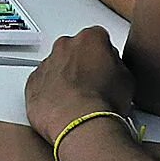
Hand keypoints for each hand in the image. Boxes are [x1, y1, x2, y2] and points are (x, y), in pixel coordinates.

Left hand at [24, 26, 138, 149]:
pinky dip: (50, 92)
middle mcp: (64, 46)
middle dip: (81, 63)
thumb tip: (112, 68)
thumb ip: (116, 64)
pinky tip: (63, 106)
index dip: (104, 55)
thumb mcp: (126, 78)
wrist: (77, 122)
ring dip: (65, 78)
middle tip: (93, 85)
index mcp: (89, 39)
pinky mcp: (32, 82)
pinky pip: (41, 83)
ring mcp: (46, 63)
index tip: (106, 68)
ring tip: (78, 100)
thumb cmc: (101, 101)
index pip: (99, 38)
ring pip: (56, 66)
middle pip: (74, 49)